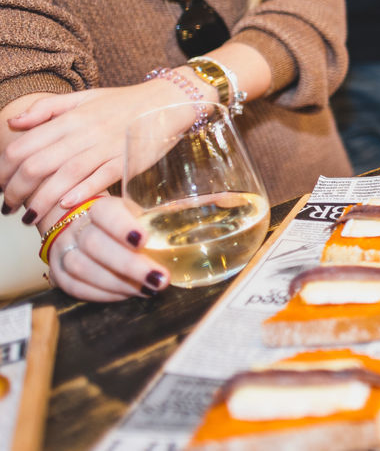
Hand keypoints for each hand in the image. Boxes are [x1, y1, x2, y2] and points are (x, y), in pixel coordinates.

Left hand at [1, 77, 206, 222]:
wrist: (167, 101)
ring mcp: (106, 147)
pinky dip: (81, 192)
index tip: (0, 185)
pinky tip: (66, 206)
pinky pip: (100, 178)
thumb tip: (14, 124)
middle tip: (9, 208)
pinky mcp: (127, 160)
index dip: (4, 169)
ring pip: (64, 175)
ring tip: (30, 217)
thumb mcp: (83, 98)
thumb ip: (47, 109)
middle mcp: (83, 132)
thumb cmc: (124, 103)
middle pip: (37, 165)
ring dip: (42, 200)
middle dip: (16, 191)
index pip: (23, 146)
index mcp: (69, 118)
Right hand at [45, 197, 168, 301]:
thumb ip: (159, 220)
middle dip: (130, 266)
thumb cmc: (120, 222)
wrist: (80, 227)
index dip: (122, 227)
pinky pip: (76, 287)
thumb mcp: (136, 212)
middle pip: (96, 246)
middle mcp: (76, 226)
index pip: (107, 213)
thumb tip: (198, 219)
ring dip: (119, 283)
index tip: (143, 240)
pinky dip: (104, 294)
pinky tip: (128, 294)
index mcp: (99, 207)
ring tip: (148, 289)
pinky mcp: (58, 273)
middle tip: (159, 278)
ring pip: (84, 269)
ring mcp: (63, 250)